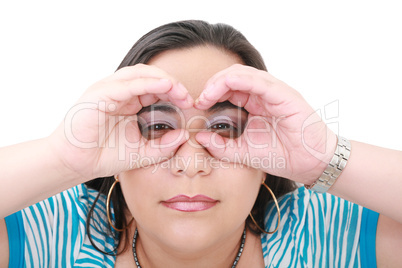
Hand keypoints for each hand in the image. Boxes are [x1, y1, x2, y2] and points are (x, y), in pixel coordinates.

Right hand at [48, 64, 191, 179]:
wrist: (76, 164)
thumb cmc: (105, 155)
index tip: (190, 103)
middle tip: (187, 97)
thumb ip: (164, 146)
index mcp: (130, 102)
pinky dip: (145, 83)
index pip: (156, 88)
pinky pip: (125, 85)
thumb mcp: (143, 153)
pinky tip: (163, 87)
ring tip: (178, 89)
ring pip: (138, 74)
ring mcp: (108, 91)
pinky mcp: (99, 95)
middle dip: (172, 84)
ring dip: (161, 79)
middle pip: (150, 76)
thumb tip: (184, 135)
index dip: (174, 92)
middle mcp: (120, 93)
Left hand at [194, 64, 336, 183]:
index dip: (210, 93)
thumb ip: (221, 146)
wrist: (310, 164)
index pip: (228, 88)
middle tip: (200, 99)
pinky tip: (223, 88)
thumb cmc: (281, 156)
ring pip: (242, 73)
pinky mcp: (284, 94)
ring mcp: (274, 92)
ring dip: (220, 81)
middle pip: (232, 76)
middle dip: (212, 84)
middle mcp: (263, 94)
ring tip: (207, 95)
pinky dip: (238, 81)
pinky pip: (258, 81)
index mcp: (254, 104)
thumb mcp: (242, 153)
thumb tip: (199, 137)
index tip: (198, 105)